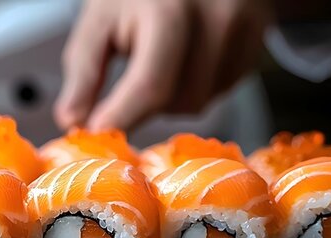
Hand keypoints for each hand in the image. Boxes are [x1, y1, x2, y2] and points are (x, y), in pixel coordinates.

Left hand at [54, 0, 272, 130]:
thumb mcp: (100, 21)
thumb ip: (84, 72)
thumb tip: (71, 122)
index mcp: (168, 8)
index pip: (150, 83)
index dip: (123, 116)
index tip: (99, 132)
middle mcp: (213, 14)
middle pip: (180, 99)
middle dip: (148, 104)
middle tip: (131, 76)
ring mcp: (243, 23)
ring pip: (203, 100)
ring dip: (174, 97)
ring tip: (161, 59)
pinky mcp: (259, 33)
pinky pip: (225, 88)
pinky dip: (200, 84)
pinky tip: (188, 55)